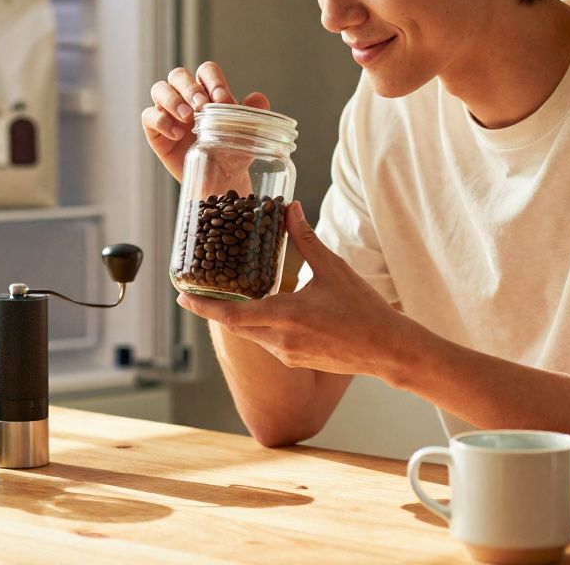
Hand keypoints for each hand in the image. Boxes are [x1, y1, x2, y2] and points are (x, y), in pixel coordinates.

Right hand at [141, 61, 270, 181]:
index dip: (212, 80)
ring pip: (159, 89)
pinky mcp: (154, 130)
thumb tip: (259, 98)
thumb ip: (252, 114)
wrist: (219, 182)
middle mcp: (185, 97)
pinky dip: (161, 121)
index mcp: (208, 91)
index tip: (222, 99)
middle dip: (190, 87)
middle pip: (179, 75)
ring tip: (188, 118)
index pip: (206, 71)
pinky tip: (177, 135)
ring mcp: (168, 112)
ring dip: (173, 100)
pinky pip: (148, 116)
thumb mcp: (246, 135)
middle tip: (202, 106)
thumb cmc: (232, 154)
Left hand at [177, 201, 414, 376]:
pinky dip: (258, 325)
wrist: (388, 349)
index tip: (181, 297)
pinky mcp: (296, 360)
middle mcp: (280, 340)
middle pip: (235, 325)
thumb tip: (290, 208)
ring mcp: (287, 354)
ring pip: (250, 334)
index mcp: (285, 316)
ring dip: (238, 316)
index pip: (230, 315)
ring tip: (229, 295)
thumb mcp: (333, 268)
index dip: (203, 307)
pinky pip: (267, 342)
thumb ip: (305, 239)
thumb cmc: (364, 310)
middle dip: (214, 309)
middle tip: (196, 292)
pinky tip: (264, 310)